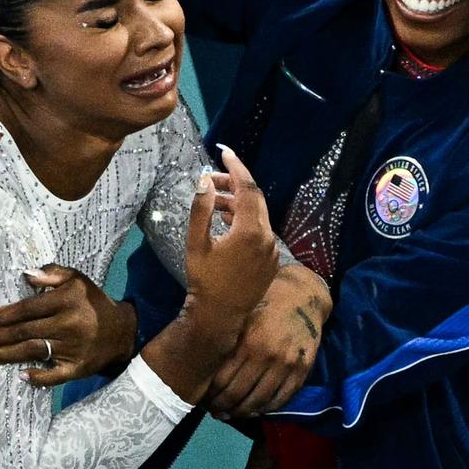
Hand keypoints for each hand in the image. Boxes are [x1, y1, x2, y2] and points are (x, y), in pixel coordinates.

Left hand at [0, 264, 137, 386]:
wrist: (122, 331)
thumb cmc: (92, 302)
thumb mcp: (78, 279)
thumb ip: (52, 273)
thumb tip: (25, 274)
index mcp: (66, 301)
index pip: (28, 309)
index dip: (3, 315)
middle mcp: (68, 325)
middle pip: (24, 332)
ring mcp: (73, 349)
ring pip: (32, 352)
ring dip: (5, 355)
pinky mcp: (78, 368)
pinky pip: (55, 375)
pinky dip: (38, 376)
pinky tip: (20, 376)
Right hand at [137, 147, 280, 402]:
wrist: (220, 316)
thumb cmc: (204, 280)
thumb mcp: (197, 243)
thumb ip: (201, 209)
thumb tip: (205, 180)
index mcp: (250, 230)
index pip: (247, 187)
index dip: (236, 166)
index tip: (224, 151)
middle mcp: (267, 237)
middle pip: (255, 199)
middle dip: (235, 184)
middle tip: (212, 179)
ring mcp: (272, 250)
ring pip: (258, 215)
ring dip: (238, 203)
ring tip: (214, 201)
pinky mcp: (271, 260)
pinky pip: (261, 231)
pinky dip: (245, 220)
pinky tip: (227, 222)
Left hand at [206, 265, 331, 417]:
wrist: (303, 295)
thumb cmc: (265, 301)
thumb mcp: (241, 313)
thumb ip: (225, 337)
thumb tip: (200, 363)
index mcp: (247, 340)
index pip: (221, 379)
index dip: (209, 394)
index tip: (202, 398)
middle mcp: (267, 355)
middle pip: (237, 394)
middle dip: (221, 406)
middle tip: (213, 410)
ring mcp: (286, 365)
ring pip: (258, 401)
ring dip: (241, 412)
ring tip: (230, 413)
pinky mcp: (302, 371)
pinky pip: (281, 399)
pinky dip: (265, 409)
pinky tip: (254, 409)